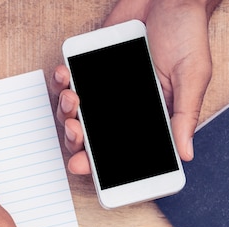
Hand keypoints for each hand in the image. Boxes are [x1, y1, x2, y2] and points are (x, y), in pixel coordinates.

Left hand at [51, 0, 217, 172]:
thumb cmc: (186, 34)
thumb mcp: (192, 78)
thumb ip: (183, 116)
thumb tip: (185, 153)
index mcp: (145, 120)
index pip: (118, 152)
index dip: (98, 165)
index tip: (82, 165)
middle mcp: (120, 111)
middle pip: (89, 139)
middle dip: (76, 141)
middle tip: (76, 130)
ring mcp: (104, 92)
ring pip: (73, 115)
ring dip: (65, 112)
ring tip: (72, 98)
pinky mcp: (91, 69)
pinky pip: (68, 83)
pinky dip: (60, 83)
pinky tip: (64, 76)